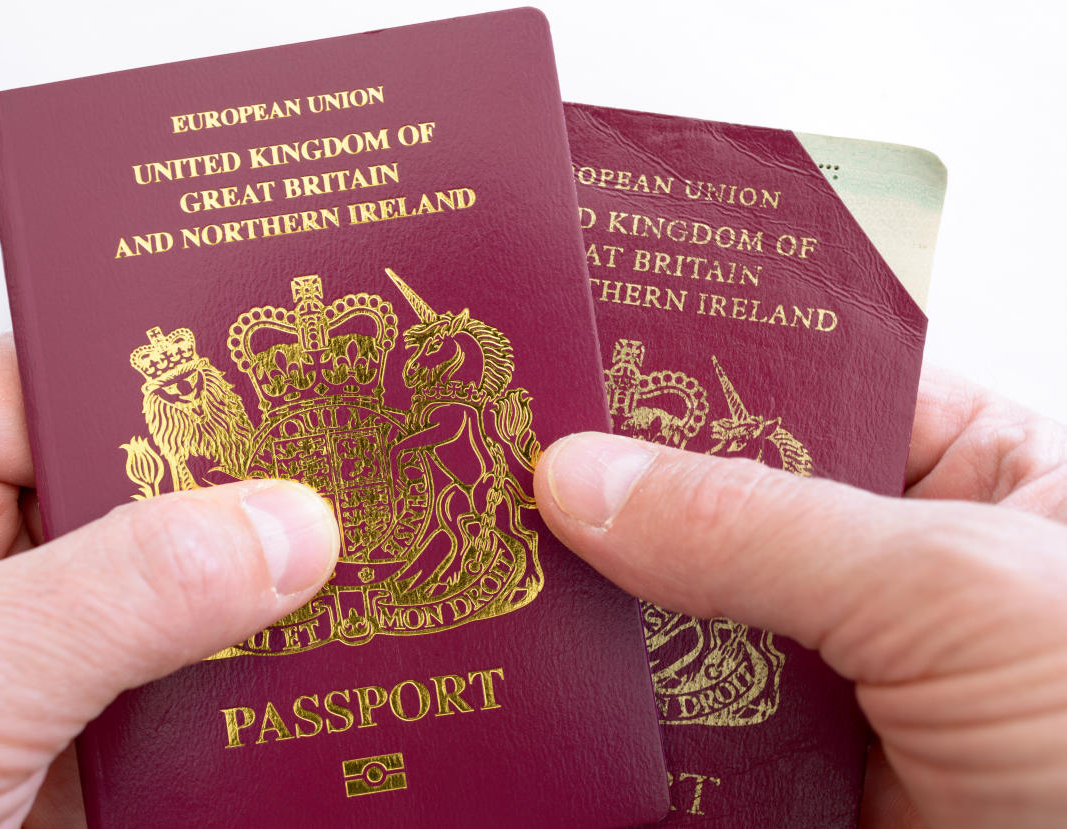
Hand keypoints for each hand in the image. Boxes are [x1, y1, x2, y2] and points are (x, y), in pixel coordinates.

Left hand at [0, 337, 339, 827]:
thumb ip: (119, 590)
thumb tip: (281, 525)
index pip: (50, 382)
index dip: (163, 376)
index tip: (277, 382)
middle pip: (132, 482)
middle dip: (229, 495)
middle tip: (334, 491)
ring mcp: (24, 652)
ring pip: (170, 587)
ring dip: (248, 597)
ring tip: (342, 577)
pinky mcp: (71, 733)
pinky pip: (182, 681)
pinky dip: (244, 685)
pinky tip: (300, 674)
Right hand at [535, 368, 1066, 828]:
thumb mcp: (952, 592)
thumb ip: (760, 528)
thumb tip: (581, 477)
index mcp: (962, 469)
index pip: (796, 378)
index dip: (686, 360)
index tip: (568, 348)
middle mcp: (889, 560)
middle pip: (721, 496)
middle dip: (620, 487)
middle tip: (500, 453)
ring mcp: (833, 670)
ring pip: (684, 611)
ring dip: (604, 604)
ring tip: (496, 554)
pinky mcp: (790, 769)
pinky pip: (680, 721)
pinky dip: (618, 710)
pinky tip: (548, 674)